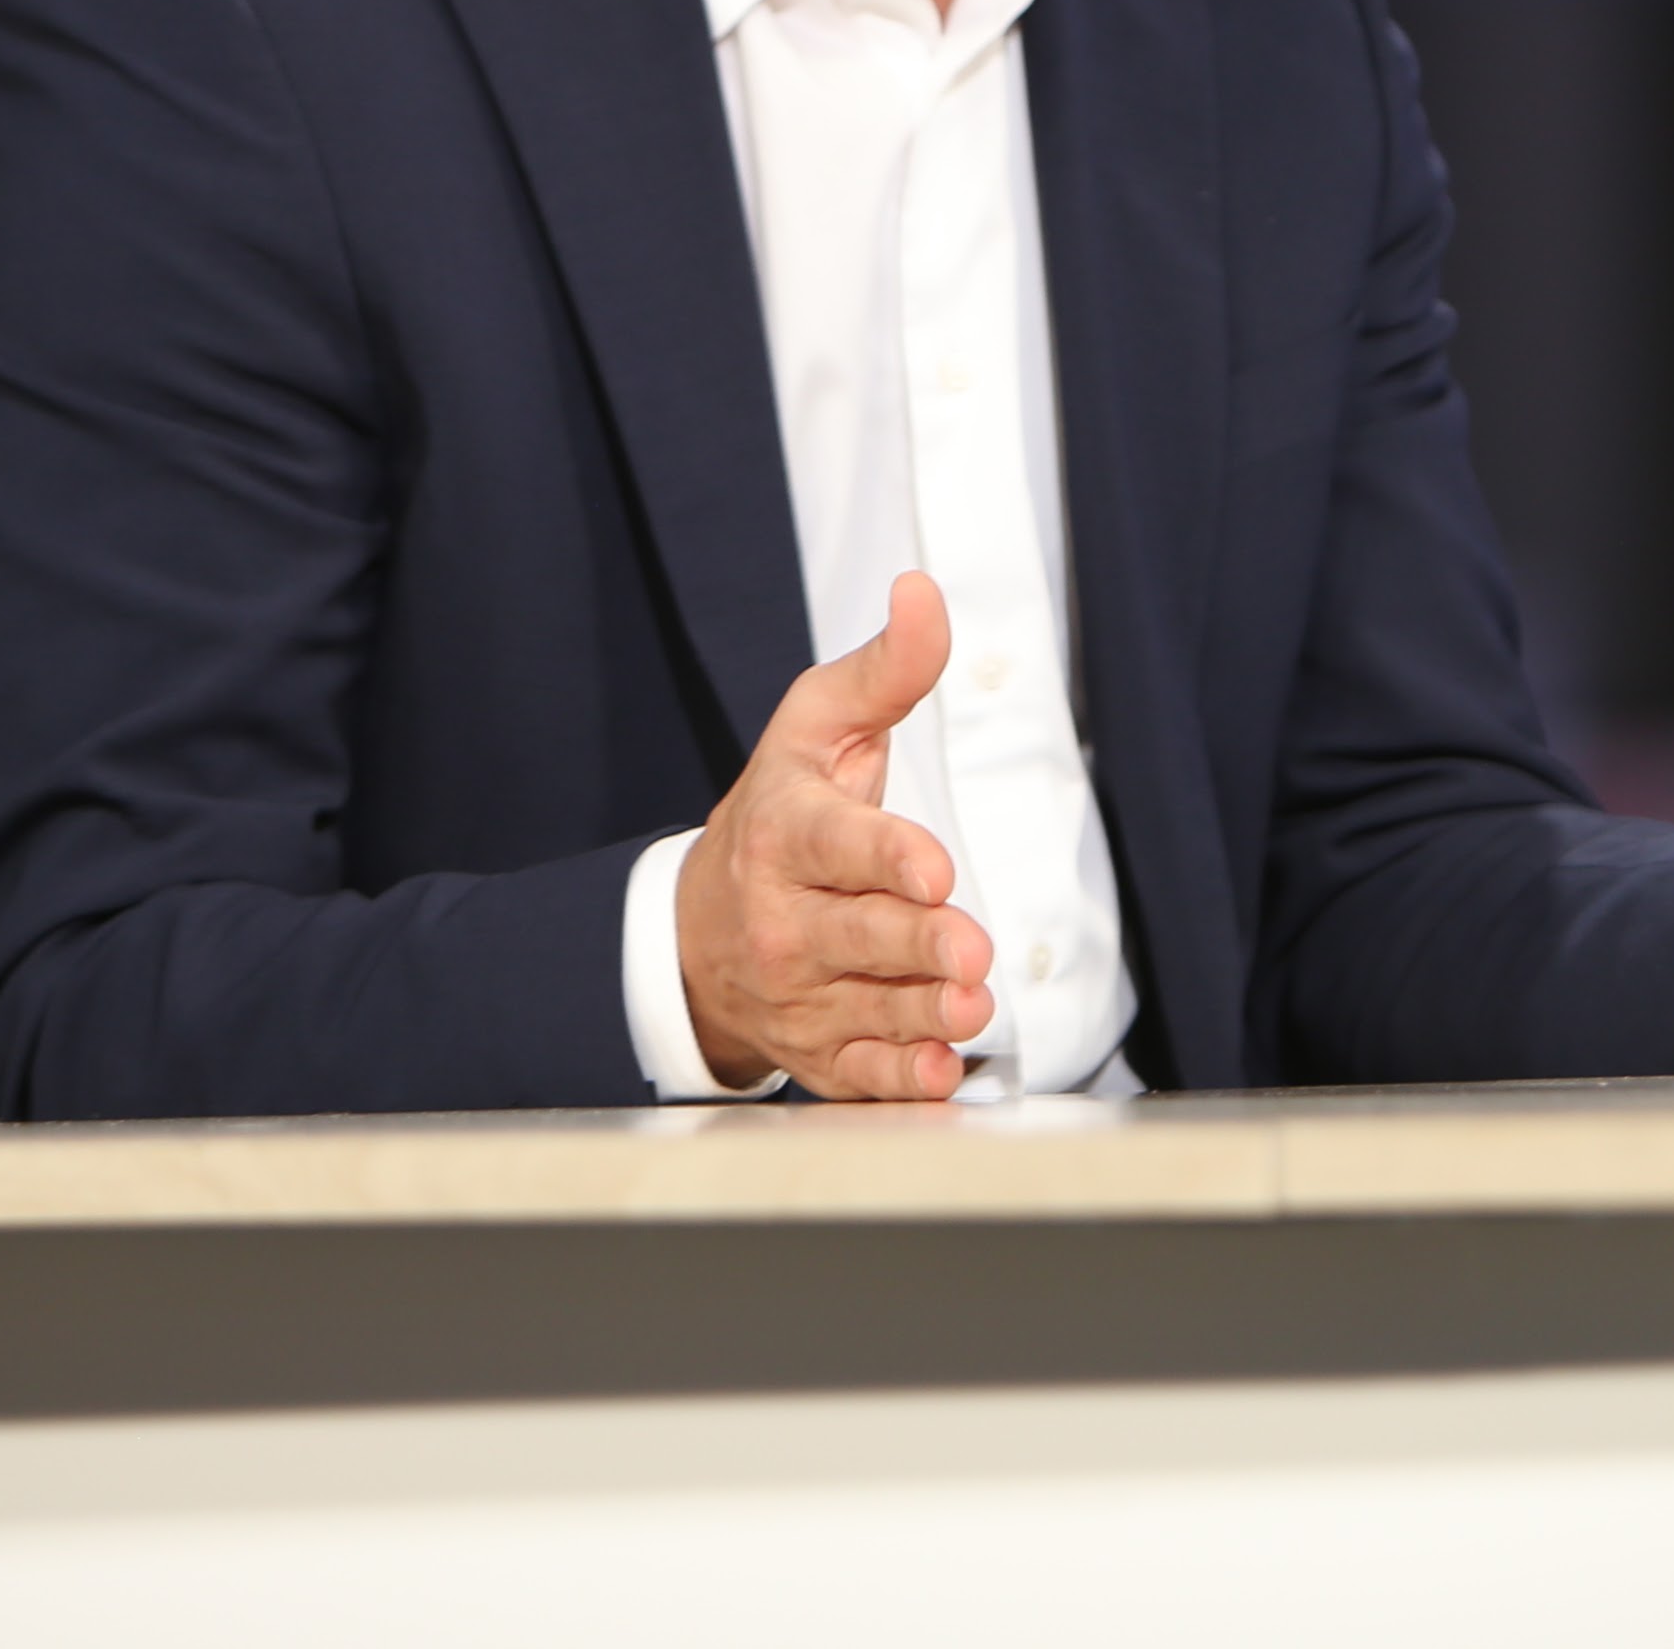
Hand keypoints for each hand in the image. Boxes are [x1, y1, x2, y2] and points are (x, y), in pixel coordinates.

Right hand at [677, 571, 994, 1098]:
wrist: (700, 929)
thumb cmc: (782, 811)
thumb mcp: (817, 728)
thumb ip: (884, 669)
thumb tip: (924, 594)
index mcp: (785, 832)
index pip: (837, 844)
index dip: (886, 857)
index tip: (933, 868)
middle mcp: (783, 918)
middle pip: (861, 935)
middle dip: (919, 945)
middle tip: (971, 951)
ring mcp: (796, 992)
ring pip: (871, 1007)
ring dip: (926, 1013)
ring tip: (973, 1008)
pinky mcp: (815, 1049)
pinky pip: (857, 1073)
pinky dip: (896, 1081)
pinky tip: (938, 1074)